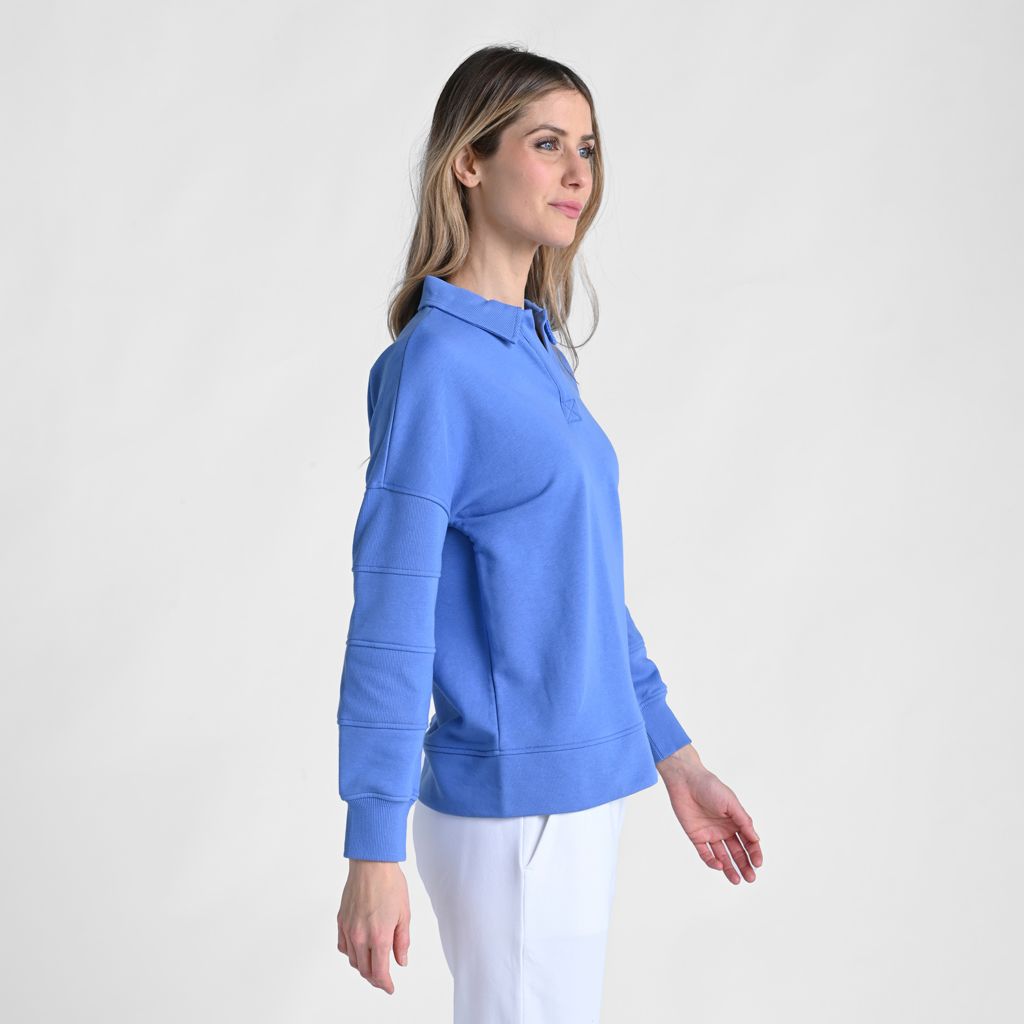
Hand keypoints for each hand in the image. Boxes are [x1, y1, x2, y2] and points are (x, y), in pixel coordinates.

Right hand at [337, 860, 410, 993]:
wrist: (372, 864)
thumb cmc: (390, 884)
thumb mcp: (405, 914)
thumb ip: (402, 941)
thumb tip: (401, 961)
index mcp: (379, 937)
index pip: (379, 972)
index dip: (385, 984)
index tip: (389, 987)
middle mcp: (361, 937)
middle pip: (364, 970)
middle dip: (375, 978)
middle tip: (384, 978)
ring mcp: (348, 929)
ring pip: (353, 960)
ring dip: (363, 966)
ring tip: (373, 963)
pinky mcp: (341, 920)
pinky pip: (343, 946)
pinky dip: (351, 953)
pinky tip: (358, 949)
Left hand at [656, 745, 762, 883]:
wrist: (685, 781)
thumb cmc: (710, 787)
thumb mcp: (731, 803)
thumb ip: (743, 821)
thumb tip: (756, 839)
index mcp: (735, 821)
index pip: (748, 841)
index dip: (754, 852)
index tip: (758, 863)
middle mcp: (724, 829)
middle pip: (737, 852)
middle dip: (744, 865)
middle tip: (751, 878)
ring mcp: (710, 834)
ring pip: (722, 856)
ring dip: (729, 868)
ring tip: (737, 880)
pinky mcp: (696, 836)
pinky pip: (705, 853)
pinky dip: (712, 861)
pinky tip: (719, 866)